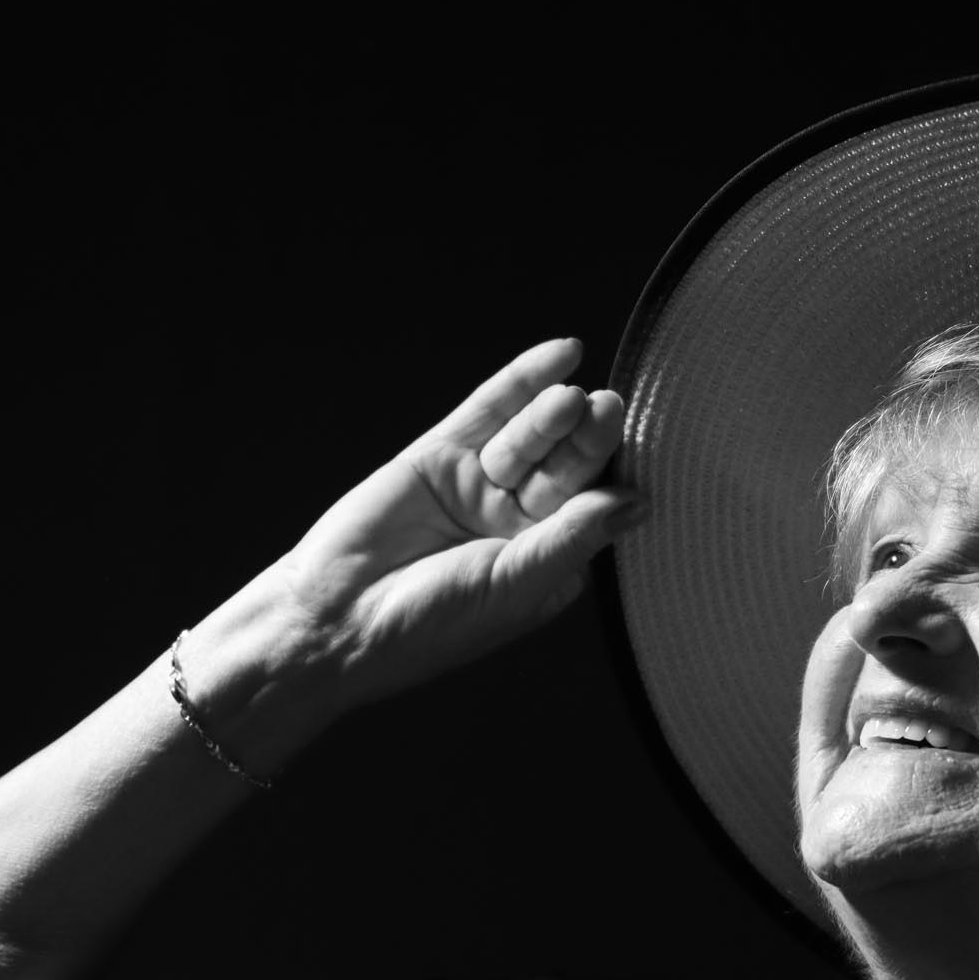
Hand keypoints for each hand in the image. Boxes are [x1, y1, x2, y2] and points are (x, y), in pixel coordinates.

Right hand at [269, 337, 641, 708]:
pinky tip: (560, 355)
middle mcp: (519, 520)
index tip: (643, 454)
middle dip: (588, 439)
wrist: (334, 620)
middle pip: (566, 467)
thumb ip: (572, 537)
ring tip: (574, 399)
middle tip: (611, 409)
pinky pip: (489, 411)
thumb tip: (637, 502)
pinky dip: (522, 381)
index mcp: (547, 560)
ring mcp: (480, 484)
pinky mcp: (440, 455)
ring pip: (530, 437)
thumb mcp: (514, 583)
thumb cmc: (431, 624)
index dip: (614, 480)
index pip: (594, 510)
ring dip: (554, 414)